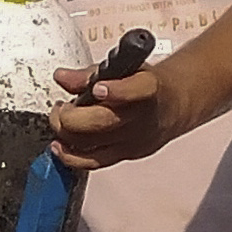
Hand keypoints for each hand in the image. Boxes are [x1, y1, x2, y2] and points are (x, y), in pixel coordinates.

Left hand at [49, 63, 187, 169]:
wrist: (172, 107)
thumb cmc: (144, 85)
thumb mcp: (122, 69)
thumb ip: (88, 75)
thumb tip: (62, 77)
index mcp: (147, 89)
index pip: (136, 90)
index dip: (117, 91)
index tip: (98, 88)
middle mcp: (142, 117)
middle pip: (102, 122)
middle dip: (71, 115)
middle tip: (61, 107)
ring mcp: (133, 140)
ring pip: (92, 144)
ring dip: (65, 132)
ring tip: (60, 118)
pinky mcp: (126, 155)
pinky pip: (94, 162)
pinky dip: (70, 155)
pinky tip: (59, 145)